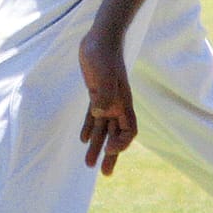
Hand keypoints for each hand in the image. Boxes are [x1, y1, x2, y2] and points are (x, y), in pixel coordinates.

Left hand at [77, 24, 137, 176]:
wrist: (100, 37)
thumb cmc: (104, 54)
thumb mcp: (103, 73)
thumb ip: (103, 94)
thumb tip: (99, 113)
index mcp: (123, 102)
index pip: (129, 131)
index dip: (121, 144)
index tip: (109, 149)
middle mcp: (117, 104)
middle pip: (117, 136)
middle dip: (111, 156)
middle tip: (106, 174)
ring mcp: (106, 99)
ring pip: (103, 128)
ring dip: (98, 146)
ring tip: (88, 164)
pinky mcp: (95, 92)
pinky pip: (93, 116)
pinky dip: (89, 128)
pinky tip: (83, 139)